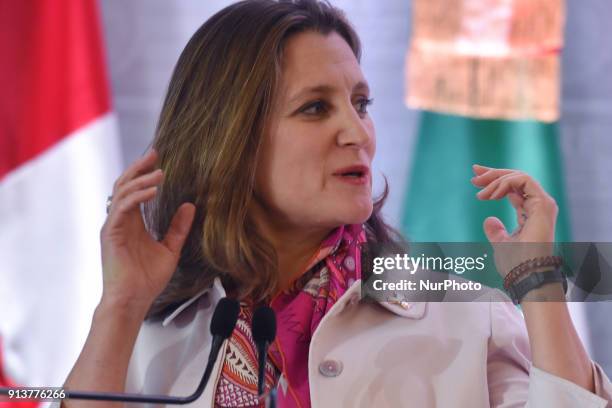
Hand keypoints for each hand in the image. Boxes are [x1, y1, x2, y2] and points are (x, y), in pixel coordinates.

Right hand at [100, 148, 195, 310]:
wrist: (134, 300)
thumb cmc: (148, 279)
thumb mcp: (170, 249)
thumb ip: (178, 228)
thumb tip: (190, 206)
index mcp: (132, 222)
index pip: (135, 190)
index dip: (145, 173)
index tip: (159, 160)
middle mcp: (120, 220)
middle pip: (125, 184)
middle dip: (139, 167)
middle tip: (155, 153)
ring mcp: (113, 226)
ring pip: (123, 192)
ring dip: (142, 180)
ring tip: (160, 173)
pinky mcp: (110, 233)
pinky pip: (122, 208)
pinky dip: (137, 197)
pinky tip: (153, 192)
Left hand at [471, 164, 557, 277]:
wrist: (525, 274)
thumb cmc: (515, 264)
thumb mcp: (500, 244)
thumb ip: (496, 232)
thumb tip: (489, 220)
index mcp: (530, 213)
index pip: (513, 188)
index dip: (493, 180)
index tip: (474, 180)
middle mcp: (539, 206)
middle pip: (516, 178)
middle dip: (493, 173)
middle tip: (473, 173)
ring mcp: (543, 204)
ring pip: (519, 176)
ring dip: (496, 180)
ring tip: (480, 194)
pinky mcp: (543, 204)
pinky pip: (524, 180)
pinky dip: (505, 183)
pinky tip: (491, 195)